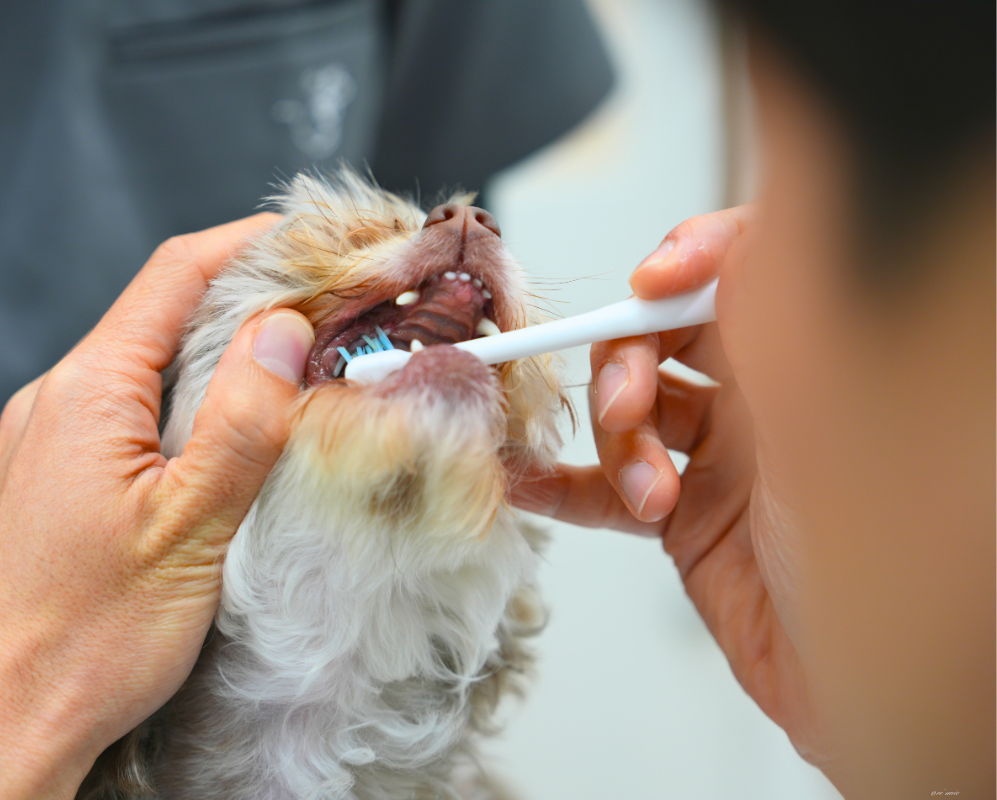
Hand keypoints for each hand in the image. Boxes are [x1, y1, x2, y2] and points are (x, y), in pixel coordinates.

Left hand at [0, 214, 315, 798]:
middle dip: (251, 299)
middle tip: (330, 309)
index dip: (252, 243)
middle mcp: (58, 400)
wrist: (2, 724)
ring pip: (151, 362)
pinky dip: (192, 401)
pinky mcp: (57, 475)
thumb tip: (285, 330)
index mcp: (87, 394)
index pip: (175, 275)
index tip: (319, 240)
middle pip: (164, 311)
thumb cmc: (85, 642)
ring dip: (224, 353)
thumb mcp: (190, 528)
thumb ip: (241, 420)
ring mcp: (52, 438)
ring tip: (298, 365)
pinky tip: (233, 432)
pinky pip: (132, 409)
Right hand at [512, 206, 834, 767]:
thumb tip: (731, 244)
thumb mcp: (835, 414)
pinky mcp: (685, 519)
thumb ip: (772, 324)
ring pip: (630, 412)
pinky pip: (604, 489)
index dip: (692, 255)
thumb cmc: (890, 557)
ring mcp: (721, 458)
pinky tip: (523, 483)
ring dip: (613, 443)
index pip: (744, 266)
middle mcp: (766, 397)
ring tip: (645, 494)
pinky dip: (559, 485)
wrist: (874, 680)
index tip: (653, 280)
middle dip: (629, 364)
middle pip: (663, 337)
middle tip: (629, 408)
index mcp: (812, 357)